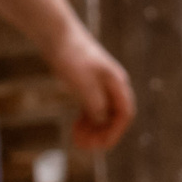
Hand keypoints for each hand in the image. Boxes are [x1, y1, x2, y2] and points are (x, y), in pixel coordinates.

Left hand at [46, 25, 135, 149]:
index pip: (125, 114)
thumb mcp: (83, 84)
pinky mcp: (88, 83)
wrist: (57, 34)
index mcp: (117, 84)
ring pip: (103, 114)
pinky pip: (93, 107)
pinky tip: (76, 128)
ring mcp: (101, 84)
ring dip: (94, 129)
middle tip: (83, 146)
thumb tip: (102, 122)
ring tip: (77, 141)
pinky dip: (87, 120)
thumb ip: (95, 104)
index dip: (114, 133)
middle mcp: (113, 85)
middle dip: (102, 134)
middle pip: (115, 117)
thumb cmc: (71, 56)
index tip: (99, 147)